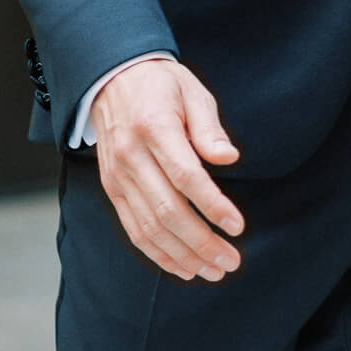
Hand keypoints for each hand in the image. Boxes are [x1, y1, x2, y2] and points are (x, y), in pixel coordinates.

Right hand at [90, 60, 244, 282]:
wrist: (112, 80)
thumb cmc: (160, 85)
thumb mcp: (192, 91)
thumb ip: (209, 128)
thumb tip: (229, 158)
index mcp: (154, 128)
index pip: (185, 177)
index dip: (212, 206)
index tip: (237, 226)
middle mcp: (131, 157)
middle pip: (168, 211)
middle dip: (202, 242)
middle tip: (231, 261)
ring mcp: (118, 177)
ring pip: (149, 228)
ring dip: (183, 256)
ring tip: (213, 270)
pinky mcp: (112, 190)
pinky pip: (134, 230)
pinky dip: (158, 254)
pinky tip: (182, 267)